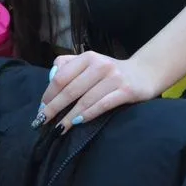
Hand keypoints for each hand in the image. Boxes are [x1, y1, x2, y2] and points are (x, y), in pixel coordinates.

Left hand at [33, 52, 158, 131]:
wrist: (144, 73)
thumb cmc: (110, 71)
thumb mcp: (90, 62)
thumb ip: (69, 65)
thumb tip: (51, 78)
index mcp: (88, 57)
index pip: (61, 76)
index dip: (49, 93)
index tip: (41, 107)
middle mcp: (100, 65)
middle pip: (70, 89)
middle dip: (54, 107)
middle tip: (43, 120)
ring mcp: (114, 78)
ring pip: (85, 100)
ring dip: (69, 116)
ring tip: (58, 128)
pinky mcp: (126, 91)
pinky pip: (103, 105)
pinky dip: (88, 115)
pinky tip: (77, 122)